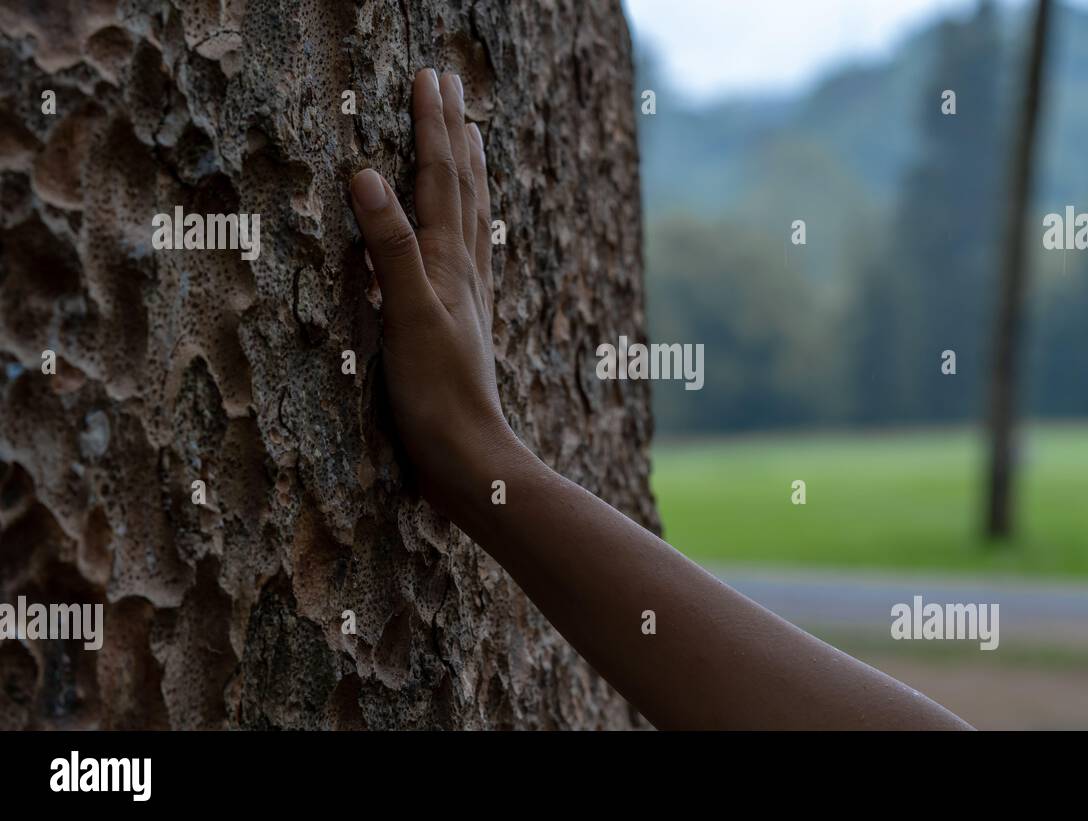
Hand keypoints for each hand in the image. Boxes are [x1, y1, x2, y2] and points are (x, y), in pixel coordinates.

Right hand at [349, 68, 513, 510]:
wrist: (468, 458)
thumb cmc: (434, 394)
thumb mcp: (407, 315)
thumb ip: (390, 247)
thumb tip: (367, 175)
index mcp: (450, 262)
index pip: (441, 177)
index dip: (433, 126)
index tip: (429, 77)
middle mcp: (466, 271)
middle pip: (464, 186)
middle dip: (454, 133)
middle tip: (450, 87)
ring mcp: (469, 296)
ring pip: (474, 217)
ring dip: (469, 172)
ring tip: (471, 140)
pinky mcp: (463, 323)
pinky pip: (471, 255)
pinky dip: (469, 225)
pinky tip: (468, 231)